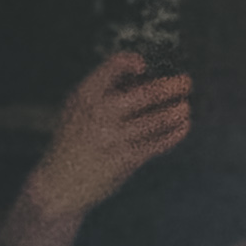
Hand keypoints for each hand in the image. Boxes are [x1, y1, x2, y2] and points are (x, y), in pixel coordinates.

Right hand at [23, 53, 192, 219]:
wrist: (59, 184)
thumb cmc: (73, 142)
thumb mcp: (78, 109)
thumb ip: (106, 92)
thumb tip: (142, 77)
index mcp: (86, 94)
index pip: (112, 66)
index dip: (130, 62)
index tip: (144, 65)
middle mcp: (100, 112)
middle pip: (144, 94)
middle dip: (169, 87)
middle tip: (186, 82)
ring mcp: (114, 137)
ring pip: (155, 120)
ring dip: (175, 112)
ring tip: (186, 107)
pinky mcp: (125, 160)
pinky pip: (156, 144)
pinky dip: (172, 134)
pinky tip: (182, 127)